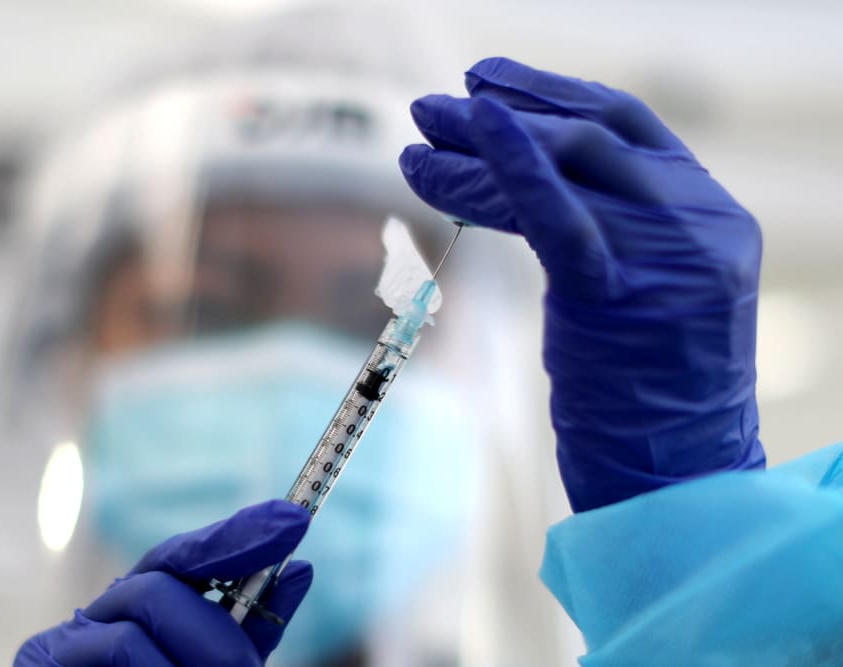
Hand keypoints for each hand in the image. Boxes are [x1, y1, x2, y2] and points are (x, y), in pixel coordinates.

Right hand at [14, 500, 312, 665]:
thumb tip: (301, 569)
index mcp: (141, 613)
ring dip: (189, 659)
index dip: (237, 536)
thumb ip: (249, 625)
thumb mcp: (211, 665)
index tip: (293, 520)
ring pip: (135, 628)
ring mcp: (59, 645)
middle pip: (159, 587)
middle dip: (214, 634)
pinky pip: (115, 651)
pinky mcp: (36, 664)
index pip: (184, 555)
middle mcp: (98, 617)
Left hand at [399, 57, 764, 510]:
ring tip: (415, 137)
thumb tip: (520, 185)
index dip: (550, 95)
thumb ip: (610, 234)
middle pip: (587, 135)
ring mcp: (671, 252)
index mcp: (711, 212)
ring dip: (477, 147)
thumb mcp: (645, 295)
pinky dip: (512, 168)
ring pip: (561, 168)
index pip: (624, 125)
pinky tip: (472, 134)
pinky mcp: (623, 292)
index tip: (484, 83)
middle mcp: (700, 219)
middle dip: (500, 115)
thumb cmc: (649, 396)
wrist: (679, 478)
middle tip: (430, 108)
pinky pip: (557, 215)